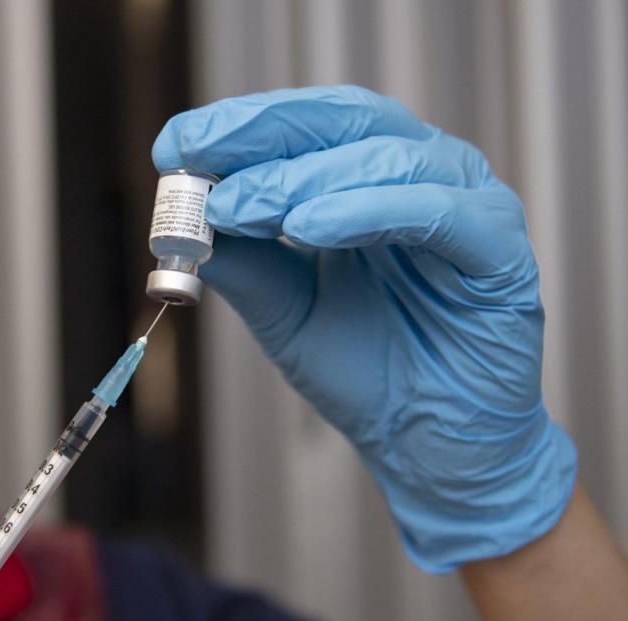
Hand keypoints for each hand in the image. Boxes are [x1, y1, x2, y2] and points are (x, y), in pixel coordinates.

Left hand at [153, 84, 576, 571]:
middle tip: (195, 152)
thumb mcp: (283, 311)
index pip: (307, 127)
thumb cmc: (365, 371)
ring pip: (385, 159)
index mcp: (371, 179)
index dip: (240, 127)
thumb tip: (184, 219)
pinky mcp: (499, 250)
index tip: (175, 143)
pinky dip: (366, 210)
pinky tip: (308, 226)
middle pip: (345, 121)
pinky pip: (434, 213)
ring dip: (301, 178)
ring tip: (237, 205)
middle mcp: (422, 176)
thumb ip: (244, 262)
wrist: (426, 446)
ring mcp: (467, 205)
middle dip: (261, 133)